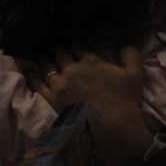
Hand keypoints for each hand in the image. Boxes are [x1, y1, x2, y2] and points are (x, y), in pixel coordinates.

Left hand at [40, 46, 153, 165]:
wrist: (113, 128)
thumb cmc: (126, 101)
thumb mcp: (135, 74)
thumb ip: (130, 55)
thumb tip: (125, 45)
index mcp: (91, 61)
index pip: (77, 45)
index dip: (72, 40)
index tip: (68, 37)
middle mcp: (72, 69)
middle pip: (61, 53)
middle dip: (58, 47)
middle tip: (54, 44)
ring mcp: (60, 85)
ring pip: (48, 66)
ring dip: (45, 58)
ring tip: (41, 54)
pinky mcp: (52, 100)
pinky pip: (38, 84)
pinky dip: (33, 75)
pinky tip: (29, 69)